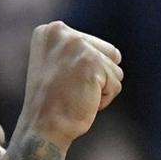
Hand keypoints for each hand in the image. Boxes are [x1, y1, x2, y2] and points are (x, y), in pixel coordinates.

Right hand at [17, 21, 123, 150]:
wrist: (42, 128)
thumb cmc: (52, 105)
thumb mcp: (58, 67)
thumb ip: (78, 53)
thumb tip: (118, 55)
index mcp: (50, 31)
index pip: (94, 44)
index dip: (85, 71)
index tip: (61, 82)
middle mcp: (62, 32)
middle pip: (108, 53)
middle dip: (97, 77)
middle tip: (69, 90)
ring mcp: (77, 46)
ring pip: (114, 69)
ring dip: (101, 89)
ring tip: (75, 96)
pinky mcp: (92, 64)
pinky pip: (115, 84)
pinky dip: (104, 99)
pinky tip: (82, 102)